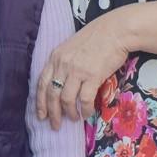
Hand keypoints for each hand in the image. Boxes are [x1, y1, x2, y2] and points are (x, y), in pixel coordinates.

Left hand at [37, 11, 130, 128]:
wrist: (116, 30)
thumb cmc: (97, 38)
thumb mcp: (71, 47)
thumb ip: (64, 63)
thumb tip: (61, 84)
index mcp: (55, 57)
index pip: (42, 83)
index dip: (40, 102)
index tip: (41, 115)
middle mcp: (62, 64)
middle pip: (51, 95)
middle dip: (52, 113)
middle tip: (55, 126)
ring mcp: (76, 70)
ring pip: (66, 99)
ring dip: (69, 113)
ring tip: (73, 119)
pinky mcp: (92, 76)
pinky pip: (84, 99)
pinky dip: (84, 109)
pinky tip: (86, 113)